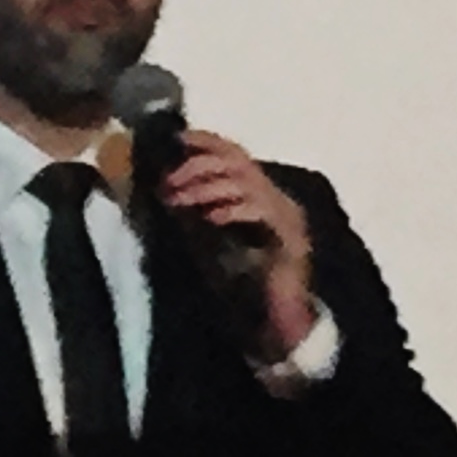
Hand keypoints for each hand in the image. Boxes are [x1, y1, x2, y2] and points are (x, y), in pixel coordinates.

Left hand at [159, 128, 317, 359]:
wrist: (277, 318)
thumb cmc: (244, 279)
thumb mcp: (212, 238)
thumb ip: (198, 212)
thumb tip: (164, 191)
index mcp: (261, 194)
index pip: (237, 153)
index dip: (209, 141)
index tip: (179, 138)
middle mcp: (278, 199)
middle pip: (240, 163)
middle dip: (199, 167)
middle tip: (169, 183)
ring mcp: (288, 218)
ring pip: (249, 184)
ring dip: (209, 188)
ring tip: (180, 200)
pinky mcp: (291, 240)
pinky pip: (264, 214)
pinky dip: (235, 211)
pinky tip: (212, 218)